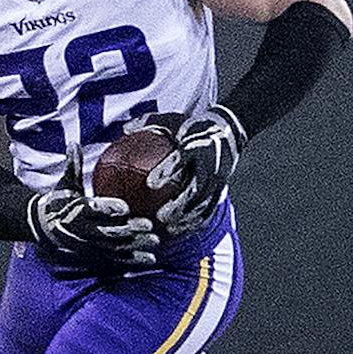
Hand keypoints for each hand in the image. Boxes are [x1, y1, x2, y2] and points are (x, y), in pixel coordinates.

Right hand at [32, 147, 156, 266]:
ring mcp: (91, 244)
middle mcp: (83, 230)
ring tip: (155, 241)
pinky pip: (116, 258)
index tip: (125, 207)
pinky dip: (133, 259)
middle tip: (148, 225)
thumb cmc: (61, 201)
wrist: (45, 227)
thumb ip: (72, 166)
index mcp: (76, 211)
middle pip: (107, 231)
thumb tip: (73, 144)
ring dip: (135, 245)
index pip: (92, 209)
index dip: (107, 209)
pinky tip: (151, 258)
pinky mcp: (97, 254)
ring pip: (114, 247)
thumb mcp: (65, 184)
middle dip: (128, 229)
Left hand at [142, 108, 243, 235]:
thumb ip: (149, 124)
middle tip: (160, 217)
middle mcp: (208, 166)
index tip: (150, 184)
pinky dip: (197, 221)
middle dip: (179, 205)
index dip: (166, 171)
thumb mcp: (172, 120)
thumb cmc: (192, 126)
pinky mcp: (220, 189)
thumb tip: (124, 130)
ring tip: (171, 231)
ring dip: (188, 218)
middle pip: (194, 188)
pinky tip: (182, 232)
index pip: (181, 160)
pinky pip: (210, 208)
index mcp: (195, 148)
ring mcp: (216, 180)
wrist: (228, 132)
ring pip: (203, 203)